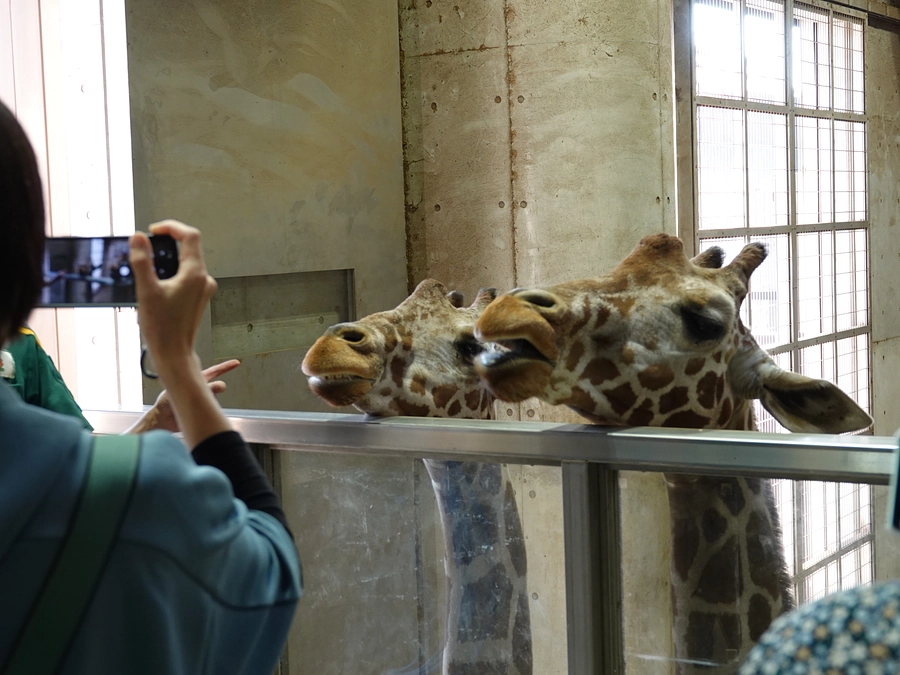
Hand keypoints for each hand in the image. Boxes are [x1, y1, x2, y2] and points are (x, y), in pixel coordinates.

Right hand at [130, 221, 232, 446]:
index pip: (190, 236)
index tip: (153, 230)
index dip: (172, 227)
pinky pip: (187, 275)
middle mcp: (204, 279)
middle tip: (147, 244)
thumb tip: (138, 237)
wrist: (174, 354)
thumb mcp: (146, 290)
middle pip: (190, 247)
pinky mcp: (199, 298)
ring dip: (170, 257)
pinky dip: (173, 271)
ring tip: (147, 264)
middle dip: (169, 241)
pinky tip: (155, 282)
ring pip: (188, 262)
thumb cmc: (161, 326)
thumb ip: (142, 261)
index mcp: (195, 274)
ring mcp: (203, 289)